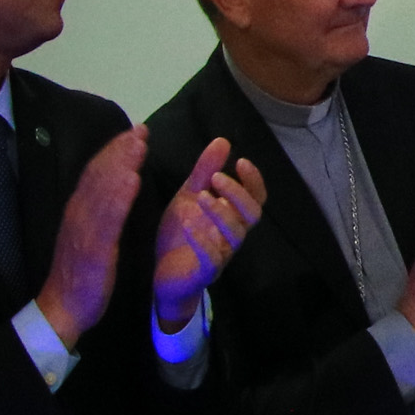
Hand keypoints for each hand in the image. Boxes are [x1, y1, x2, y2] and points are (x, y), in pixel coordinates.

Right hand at [36, 127, 148, 348]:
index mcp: (80, 210)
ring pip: (102, 189)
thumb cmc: (82, 272)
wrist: (64, 307)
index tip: (134, 131)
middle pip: (99, 174)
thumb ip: (100, 211)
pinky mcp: (93, 248)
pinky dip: (119, 197)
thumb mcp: (91, 235)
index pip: (97, 173)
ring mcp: (84, 229)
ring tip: (139, 143)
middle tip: (140, 128)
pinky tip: (132, 180)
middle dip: (120, 149)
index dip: (115, 150)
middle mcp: (79, 213)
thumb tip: (113, 187)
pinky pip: (107, 219)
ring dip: (121, 163)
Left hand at [151, 138, 267, 331]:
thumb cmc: (178, 234)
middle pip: (252, 215)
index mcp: (232, 216)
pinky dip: (203, 239)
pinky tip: (189, 222)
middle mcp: (232, 235)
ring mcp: (222, 255)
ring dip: (221, 213)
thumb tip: (223, 140)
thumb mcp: (188, 196)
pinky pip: (212, 257)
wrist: (158, 274)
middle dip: (238, 194)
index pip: (256, 197)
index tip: (240, 161)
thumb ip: (205, 171)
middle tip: (217, 178)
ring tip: (201, 197)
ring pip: (236, 234)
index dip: (254, 181)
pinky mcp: (205, 273)